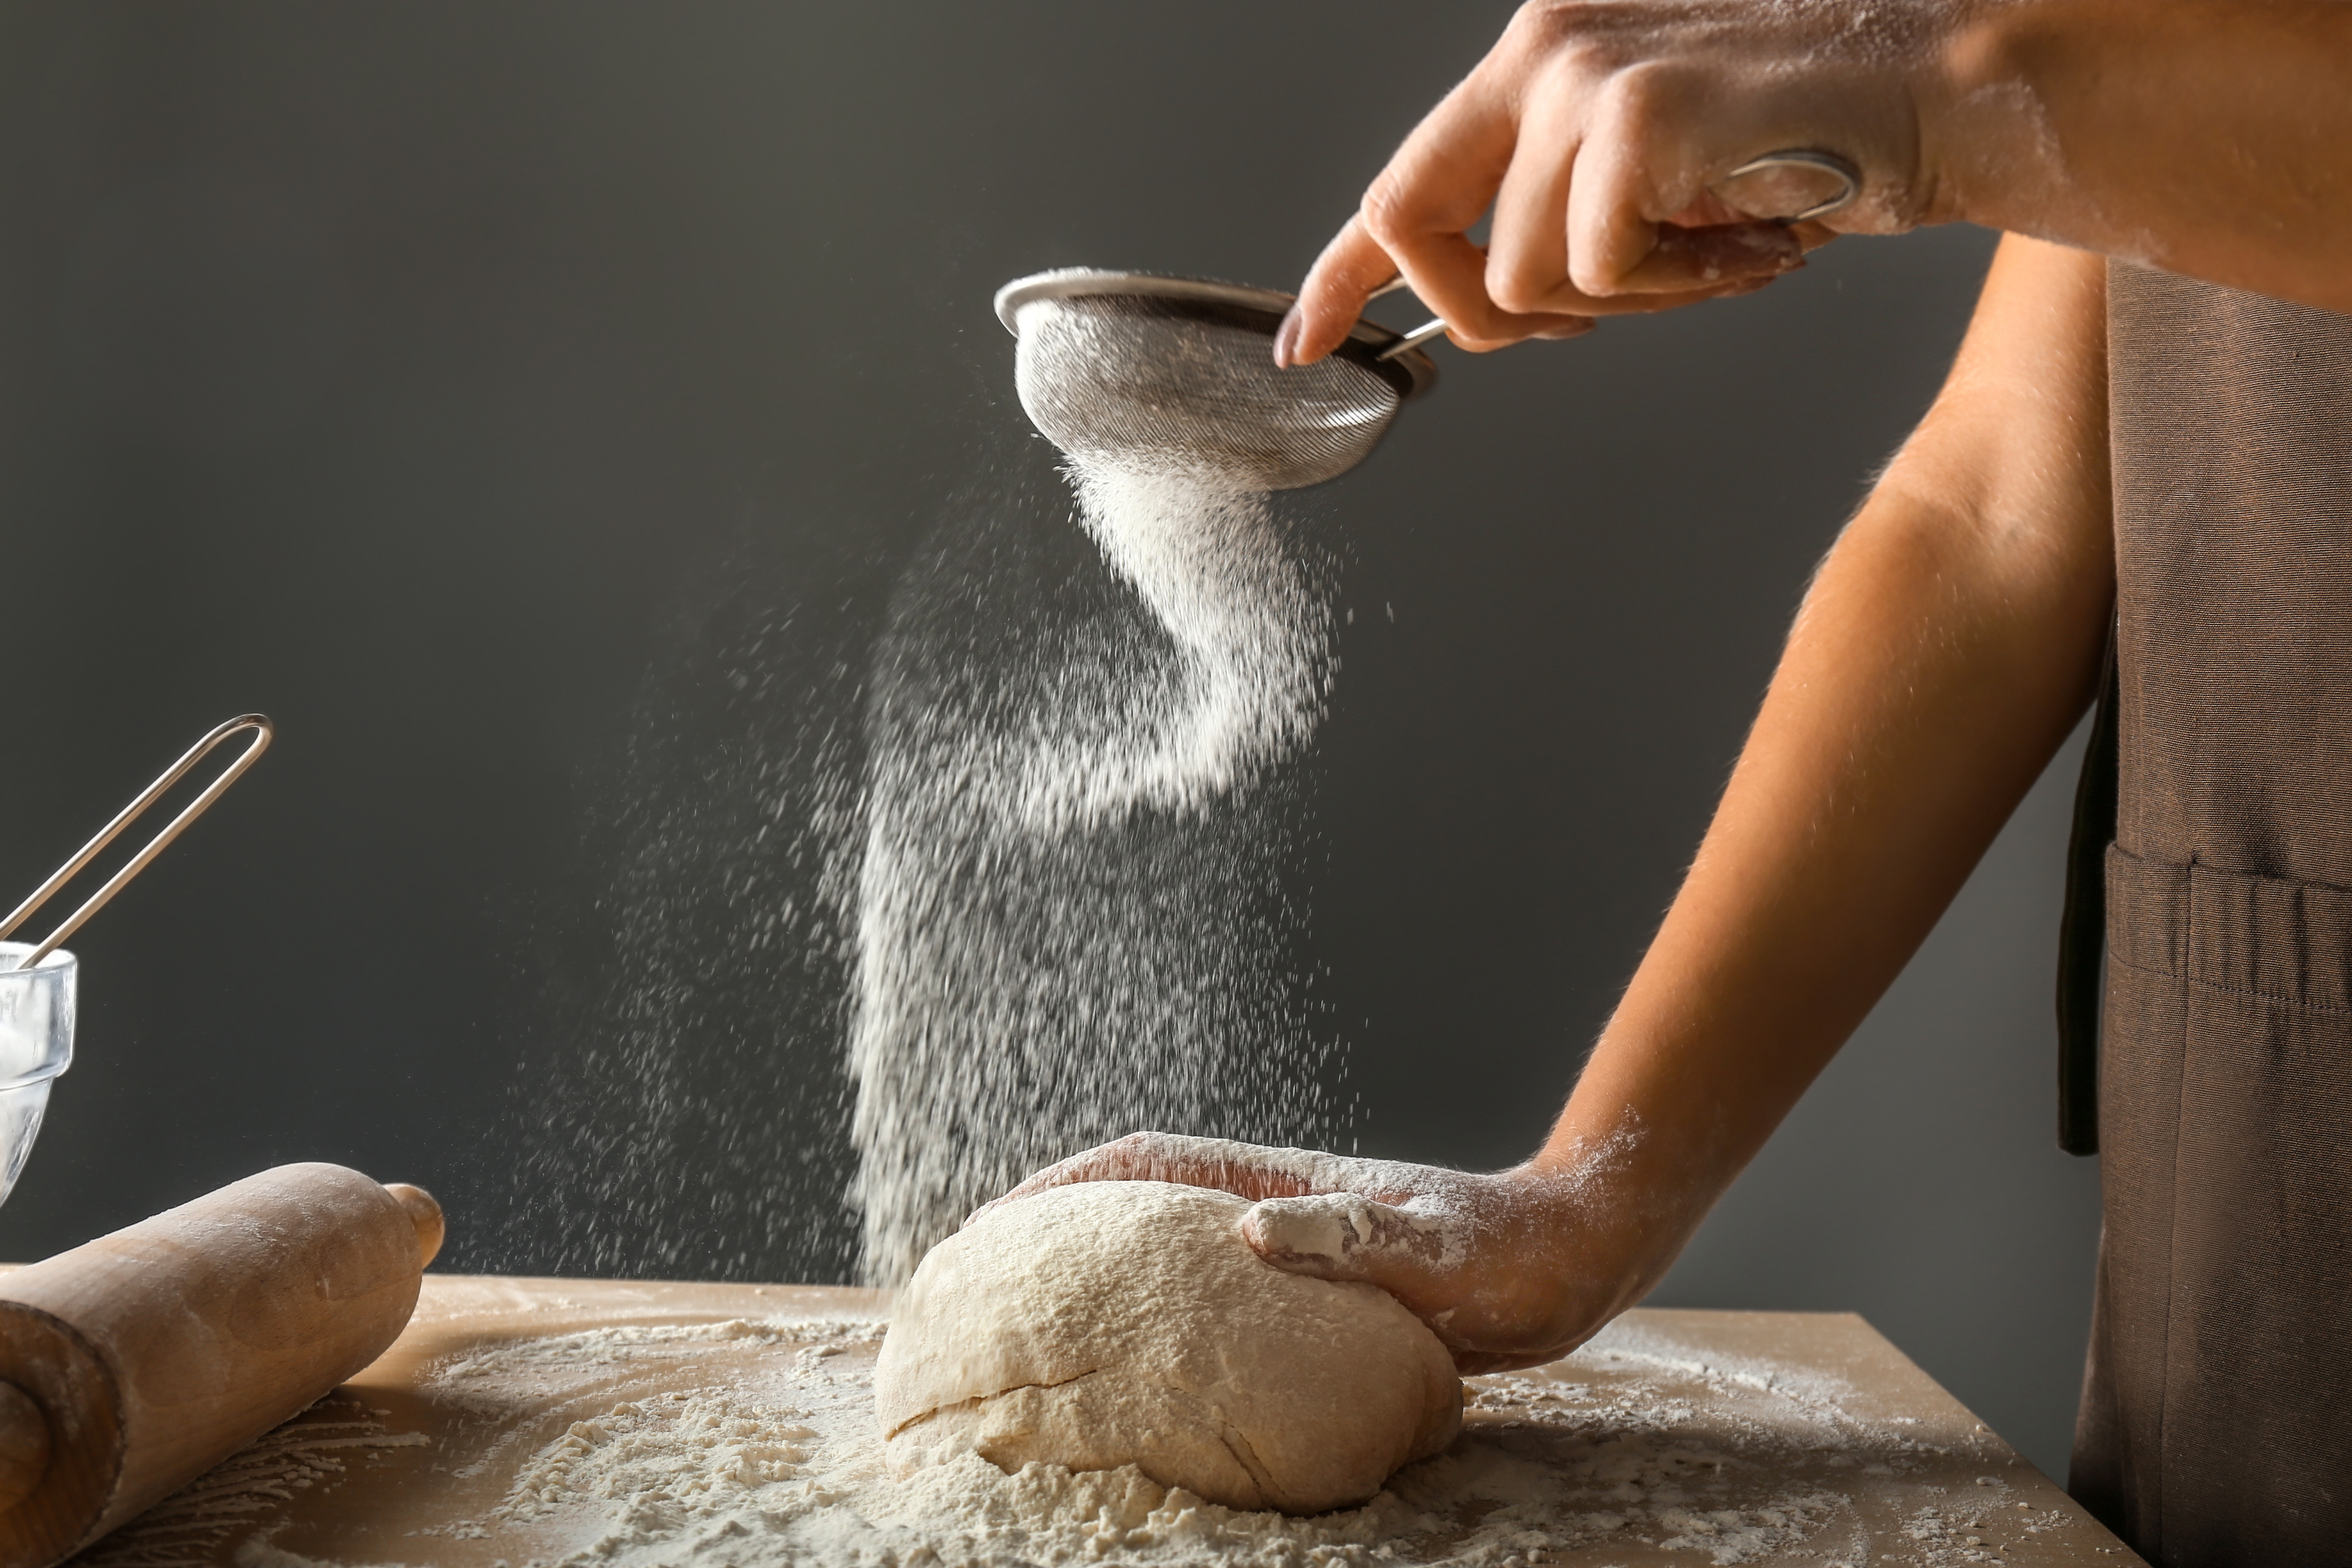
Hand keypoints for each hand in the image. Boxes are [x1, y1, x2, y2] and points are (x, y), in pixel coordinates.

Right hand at [971, 1130, 1677, 1373]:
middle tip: (981, 1285)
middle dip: (1054, 1234)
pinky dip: (1163, 1329)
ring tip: (1032, 1336)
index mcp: (1277, 1186)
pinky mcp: (1311, 1298)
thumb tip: (1251, 1231)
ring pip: (1165, 1257)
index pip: (1145, 1168)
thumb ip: (1351, 1235)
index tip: (992, 1222)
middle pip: (1134, 1207)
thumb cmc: (1506, 1247)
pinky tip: (1146, 1379)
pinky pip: (1212, 1309)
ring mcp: (1287, 1252)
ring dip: (1098, 1281)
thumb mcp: (1431, 1246)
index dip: (1063, 1189)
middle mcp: (1267, 1213)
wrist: (1572, 1257)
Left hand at [1278, 0, 1959, 365]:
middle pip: (1415, 229)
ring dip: (1628, 299)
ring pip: (1521, 278)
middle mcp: (1544, 49)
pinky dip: (1674, 290)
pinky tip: (1747, 240)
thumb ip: (1560, 217)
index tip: (1304, 338)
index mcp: (1543, 56)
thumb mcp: (1657, 182)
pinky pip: (1594, 278)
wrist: (1945, 96)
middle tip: (1603, 311)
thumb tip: (1492, 301)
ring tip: (1719, 247)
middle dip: (1488, 311)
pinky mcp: (1628, 125)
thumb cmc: (1814, 141)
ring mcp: (1582, 78)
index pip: (1407, 178)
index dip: (1345, 270)